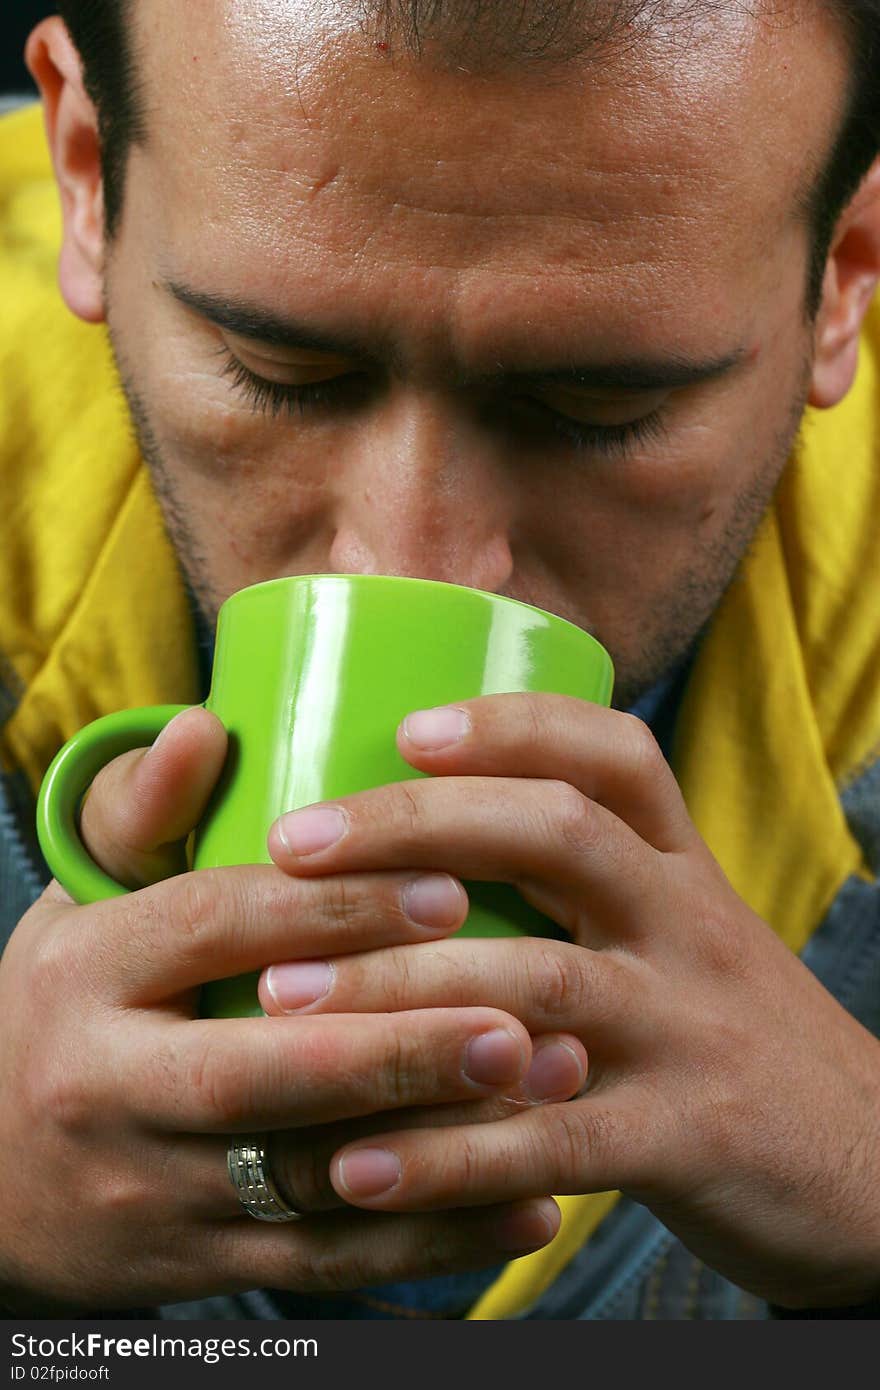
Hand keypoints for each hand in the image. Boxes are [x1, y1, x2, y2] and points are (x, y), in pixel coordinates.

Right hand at [0, 708, 583, 1313]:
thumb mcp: (78, 907)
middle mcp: (109, 1087)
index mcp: (89, 971)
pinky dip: (430, 1245)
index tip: (450, 888)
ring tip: (547, 1098)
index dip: (333, 908)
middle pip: (263, 1073)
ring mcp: (149, 1191)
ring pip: (306, 1182)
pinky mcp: (191, 1269)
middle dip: (399, 1050)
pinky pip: (322, 1264)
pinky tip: (525, 1210)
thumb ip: (139, 813)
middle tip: (520, 1024)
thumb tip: (203, 725)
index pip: (214, 926)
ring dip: (440, 1150)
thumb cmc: (63, 1008)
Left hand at [264, 694, 879, 1309]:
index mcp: (681, 869)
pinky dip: (449, 1152)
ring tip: (282, 998)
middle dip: (415, 826)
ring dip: (398, 986)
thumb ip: (590, 894)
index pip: (610, 755)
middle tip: (290, 846)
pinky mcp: (684, 1137)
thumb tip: (425, 867)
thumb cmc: (733, 1034)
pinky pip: (553, 1138)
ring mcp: (686, 1029)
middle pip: (557, 835)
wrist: (871, 1163)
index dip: (509, 726)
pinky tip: (359, 1161)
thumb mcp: (686, 936)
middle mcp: (686, 927)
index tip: (407, 728)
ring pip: (538, 981)